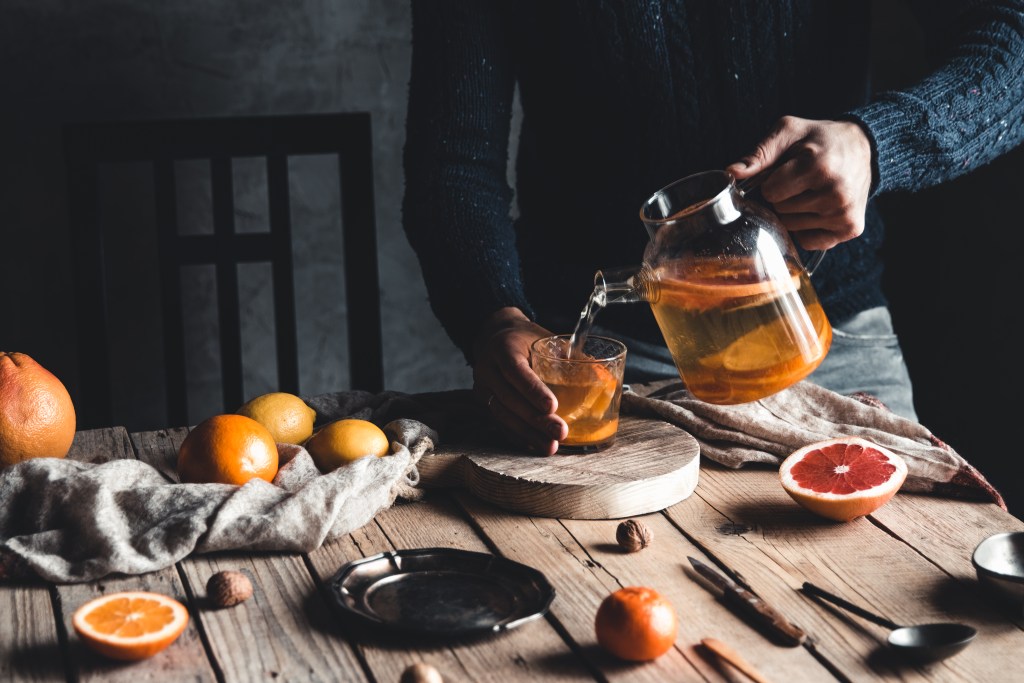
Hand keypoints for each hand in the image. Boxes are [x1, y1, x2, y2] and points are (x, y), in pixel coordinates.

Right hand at [471, 307, 567, 454]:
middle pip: (509, 399)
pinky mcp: (484, 403)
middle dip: (536, 419)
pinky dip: (519, 436)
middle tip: (560, 432)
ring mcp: (483, 388)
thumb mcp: (546, 338)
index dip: (533, 390)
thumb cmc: (527, 339)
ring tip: (551, 446)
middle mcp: (488, 369)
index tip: (552, 407)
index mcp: (504, 347)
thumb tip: (601, 378)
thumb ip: (569, 356)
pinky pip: (500, 424)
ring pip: (503, 415)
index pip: (515, 370)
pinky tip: (536, 445)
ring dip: (528, 434)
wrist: (496, 337)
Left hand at [725, 116, 872, 250]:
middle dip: (783, 196)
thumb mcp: (789, 132)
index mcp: (818, 166)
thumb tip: (731, 172)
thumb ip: (759, 153)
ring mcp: (844, 214)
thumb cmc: (820, 139)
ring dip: (794, 212)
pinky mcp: (850, 228)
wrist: (865, 147)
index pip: (770, 192)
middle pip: (780, 210)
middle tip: (802, 180)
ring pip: (792, 227)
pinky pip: (808, 242)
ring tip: (812, 191)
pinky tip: (819, 208)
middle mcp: (835, 193)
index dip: (772, 181)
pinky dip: (807, 229)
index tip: (787, 170)